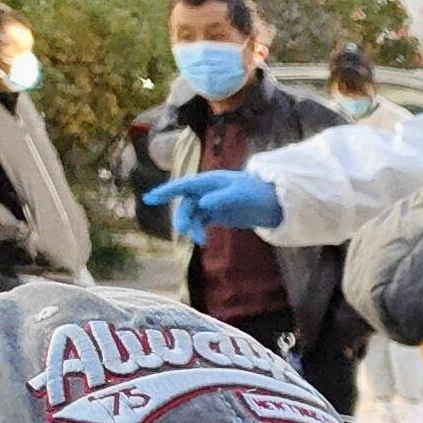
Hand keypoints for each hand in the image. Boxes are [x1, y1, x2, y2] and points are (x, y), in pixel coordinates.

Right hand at [141, 169, 282, 241]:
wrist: (272, 203)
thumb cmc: (256, 193)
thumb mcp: (240, 195)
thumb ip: (221, 198)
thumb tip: (202, 203)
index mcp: (209, 181)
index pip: (183, 185)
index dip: (166, 191)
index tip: (150, 198)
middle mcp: (205, 191)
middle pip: (186, 203)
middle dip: (182, 216)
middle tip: (183, 230)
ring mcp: (209, 203)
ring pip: (192, 214)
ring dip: (191, 226)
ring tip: (199, 240)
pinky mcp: (215, 214)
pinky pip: (200, 222)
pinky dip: (198, 230)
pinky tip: (201, 240)